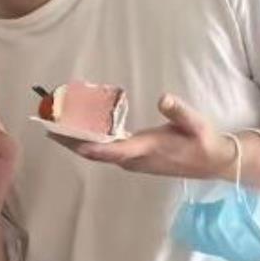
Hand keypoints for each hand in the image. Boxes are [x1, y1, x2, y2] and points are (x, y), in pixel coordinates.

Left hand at [57, 94, 236, 179]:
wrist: (212, 162)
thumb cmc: (203, 141)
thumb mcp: (196, 123)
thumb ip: (179, 111)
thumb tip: (163, 98)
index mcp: (147, 149)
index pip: (114, 150)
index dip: (92, 147)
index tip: (71, 140)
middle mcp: (134, 159)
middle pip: (96, 152)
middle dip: (71, 140)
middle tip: (47, 126)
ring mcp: (132, 161)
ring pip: (98, 152)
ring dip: (76, 141)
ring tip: (53, 125)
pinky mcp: (133, 159)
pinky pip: (105, 151)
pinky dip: (88, 141)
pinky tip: (77, 130)